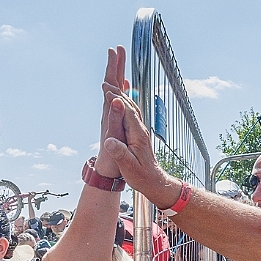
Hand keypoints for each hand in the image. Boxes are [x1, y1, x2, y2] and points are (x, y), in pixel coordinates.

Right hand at [95, 50, 173, 201]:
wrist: (155, 181)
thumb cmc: (142, 176)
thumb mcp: (129, 167)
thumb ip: (120, 153)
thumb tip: (109, 141)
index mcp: (138, 135)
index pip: (126, 113)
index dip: (116, 100)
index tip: (105, 89)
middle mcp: (140, 129)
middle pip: (129, 105)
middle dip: (118, 91)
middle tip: (105, 79)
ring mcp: (140, 130)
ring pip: (131, 107)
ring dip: (121, 94)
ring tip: (110, 82)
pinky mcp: (138, 132)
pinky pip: (130, 113)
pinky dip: (123, 102)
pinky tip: (119, 99)